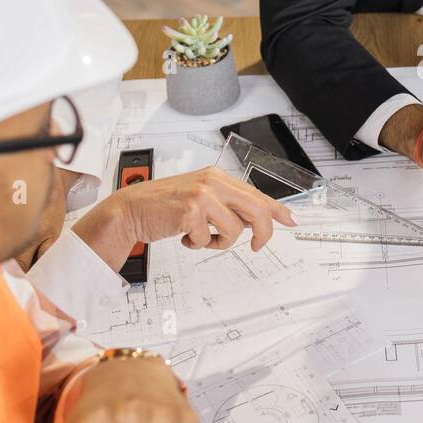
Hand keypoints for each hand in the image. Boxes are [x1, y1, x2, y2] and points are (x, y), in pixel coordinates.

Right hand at [73, 166, 295, 268]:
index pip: (257, 193)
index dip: (277, 209)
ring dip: (219, 241)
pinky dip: (198, 244)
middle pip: (256, 209)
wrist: (130, 210)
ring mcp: (202, 195)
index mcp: (217, 176)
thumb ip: (226, 205)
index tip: (291, 220)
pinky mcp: (191, 211)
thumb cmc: (163, 206)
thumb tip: (255, 222)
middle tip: (257, 246)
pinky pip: (209, 239)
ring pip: (234, 229)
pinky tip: (185, 236)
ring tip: (201, 236)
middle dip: (262, 232)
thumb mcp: (200, 198)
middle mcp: (212, 181)